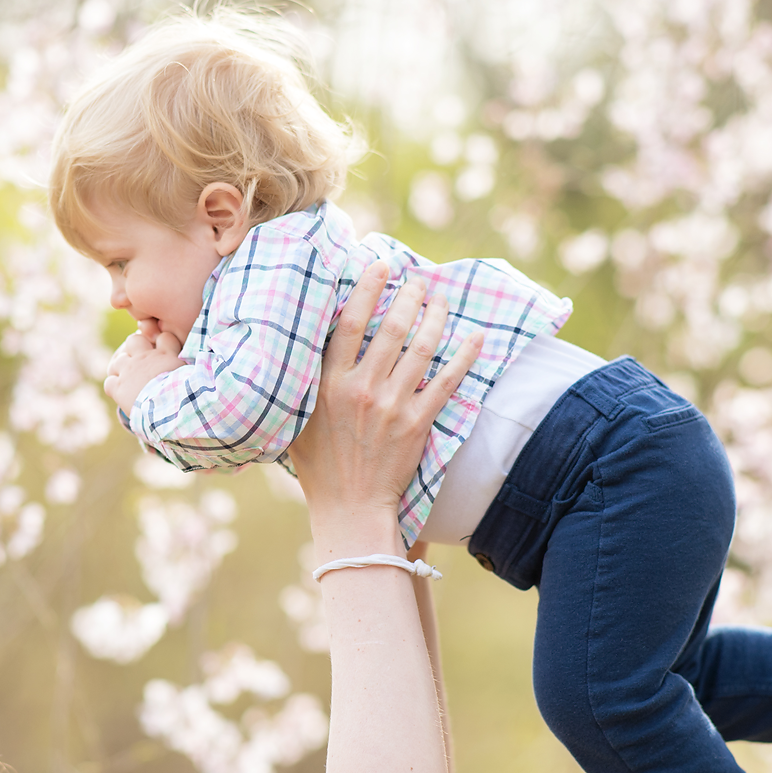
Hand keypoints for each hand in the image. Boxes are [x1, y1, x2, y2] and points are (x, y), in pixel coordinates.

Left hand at [103, 319, 186, 414]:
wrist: (171, 412)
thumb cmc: (187, 396)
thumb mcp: (194, 376)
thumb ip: (190, 366)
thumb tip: (204, 363)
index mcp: (165, 355)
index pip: (163, 336)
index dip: (163, 342)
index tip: (164, 351)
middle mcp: (145, 359)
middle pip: (134, 340)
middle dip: (135, 348)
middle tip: (141, 361)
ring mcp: (129, 372)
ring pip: (118, 360)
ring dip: (122, 369)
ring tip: (130, 380)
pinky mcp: (119, 389)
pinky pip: (110, 382)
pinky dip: (114, 387)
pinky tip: (122, 393)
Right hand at [289, 263, 481, 550]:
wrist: (349, 507)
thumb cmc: (318, 464)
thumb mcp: (296, 418)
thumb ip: (304, 380)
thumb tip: (305, 341)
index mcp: (328, 384)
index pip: (350, 323)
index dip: (367, 288)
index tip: (382, 265)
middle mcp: (361, 389)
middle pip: (391, 328)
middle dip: (408, 295)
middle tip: (418, 278)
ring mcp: (392, 405)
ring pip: (421, 348)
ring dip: (435, 316)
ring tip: (441, 298)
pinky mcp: (417, 423)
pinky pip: (446, 381)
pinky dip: (464, 356)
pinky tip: (475, 336)